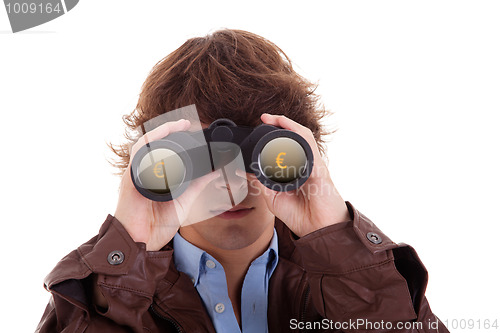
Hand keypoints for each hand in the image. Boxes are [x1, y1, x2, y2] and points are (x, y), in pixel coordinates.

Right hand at [114, 119, 218, 250]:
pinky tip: (159, 141)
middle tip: (185, 122)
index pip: (163, 149)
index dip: (174, 136)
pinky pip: (137, 159)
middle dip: (167, 129)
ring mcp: (135, 175)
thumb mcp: (183, 201)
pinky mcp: (130, 182)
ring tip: (175, 126)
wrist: (141, 243)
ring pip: (144, 146)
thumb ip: (197, 185)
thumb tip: (215, 171)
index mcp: (155, 175)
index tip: (190, 126)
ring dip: (159, 133)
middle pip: (152, 143)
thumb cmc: (156, 224)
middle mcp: (143, 172)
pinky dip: (148, 148)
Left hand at [254, 114, 350, 236]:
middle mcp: (304, 164)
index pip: (284, 147)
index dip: (272, 135)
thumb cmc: (300, 215)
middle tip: (263, 118)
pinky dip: (297, 134)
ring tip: (273, 118)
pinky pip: (308, 146)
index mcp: (294, 170)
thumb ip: (260, 183)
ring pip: (301, 136)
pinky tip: (287, 127)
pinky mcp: (318, 169)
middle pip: (293, 137)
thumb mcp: (272, 198)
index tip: (256, 129)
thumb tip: (243, 170)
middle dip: (279, 124)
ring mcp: (312, 164)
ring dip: (287, 124)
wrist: (317, 231)